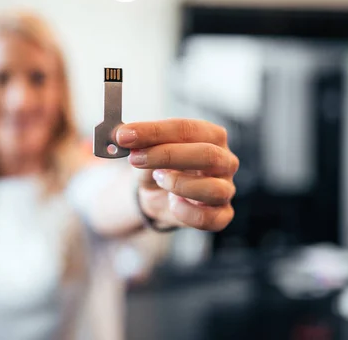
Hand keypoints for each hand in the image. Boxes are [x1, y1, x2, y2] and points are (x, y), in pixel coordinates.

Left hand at [116, 119, 238, 231]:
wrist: (159, 195)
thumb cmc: (158, 165)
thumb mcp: (146, 149)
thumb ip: (138, 142)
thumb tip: (121, 135)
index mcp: (211, 135)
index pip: (187, 129)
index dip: (155, 131)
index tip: (125, 136)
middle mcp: (225, 160)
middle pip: (207, 155)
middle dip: (167, 155)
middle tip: (135, 158)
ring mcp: (226, 189)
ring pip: (214, 189)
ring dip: (180, 184)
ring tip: (159, 179)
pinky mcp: (221, 214)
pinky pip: (211, 218)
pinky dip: (187, 212)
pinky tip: (172, 203)